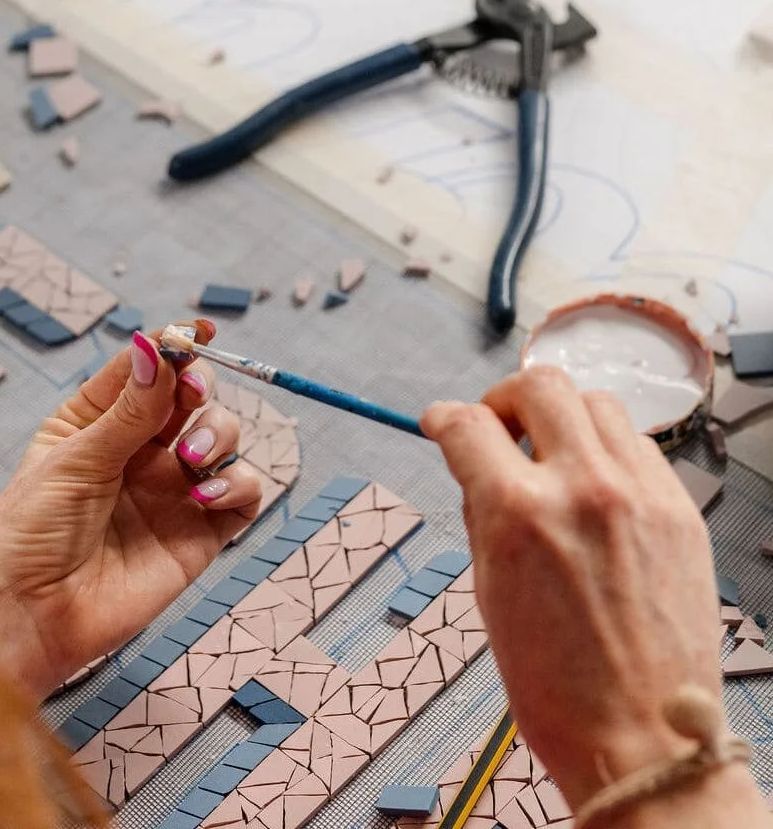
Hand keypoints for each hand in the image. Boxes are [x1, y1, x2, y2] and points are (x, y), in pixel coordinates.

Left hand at [0, 321, 261, 698]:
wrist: (32, 616)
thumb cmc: (31, 533)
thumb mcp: (74, 461)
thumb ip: (128, 411)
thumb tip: (154, 347)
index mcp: (97, 423)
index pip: (146, 372)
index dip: (173, 348)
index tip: (196, 332)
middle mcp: (141, 451)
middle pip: (192, 397)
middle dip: (200, 388)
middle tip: (191, 396)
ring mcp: (173, 490)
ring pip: (223, 437)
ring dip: (219, 434)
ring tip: (192, 458)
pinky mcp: (199, 532)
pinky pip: (242, 493)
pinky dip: (237, 483)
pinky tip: (204, 493)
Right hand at [421, 367, 728, 809]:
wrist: (640, 736)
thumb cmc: (556, 683)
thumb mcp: (489, 589)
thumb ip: (483, 512)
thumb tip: (478, 463)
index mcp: (519, 515)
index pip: (468, 425)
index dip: (443, 417)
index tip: (441, 421)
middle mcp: (583, 489)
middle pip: (539, 385)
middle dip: (504, 398)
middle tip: (497, 425)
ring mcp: (640, 494)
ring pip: (596, 403)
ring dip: (561, 417)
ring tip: (551, 454)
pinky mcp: (680, 510)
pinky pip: (638, 446)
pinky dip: (606, 449)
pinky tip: (594, 485)